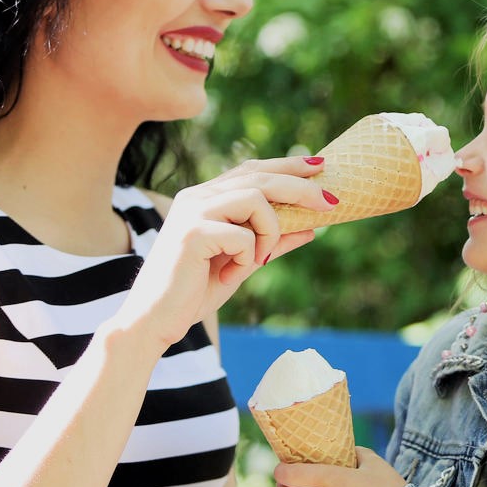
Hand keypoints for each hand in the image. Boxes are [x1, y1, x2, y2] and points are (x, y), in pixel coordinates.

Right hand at [112, 156, 333, 347]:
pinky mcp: (192, 233)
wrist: (156, 321)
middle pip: (259, 177)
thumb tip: (312, 228)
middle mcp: (196, 197)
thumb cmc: (194, 292)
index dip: (286, 165)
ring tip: (260, 259)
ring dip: (271, 231)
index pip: (251, 170)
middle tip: (330, 203)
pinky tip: (230, 275)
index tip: (320, 166)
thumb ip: (272, 243)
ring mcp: (192, 212)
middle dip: (300, 187)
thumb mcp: (244, 264)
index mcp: (204, 199)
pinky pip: (242, 235)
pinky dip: (248, 257)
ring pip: (255, 199)